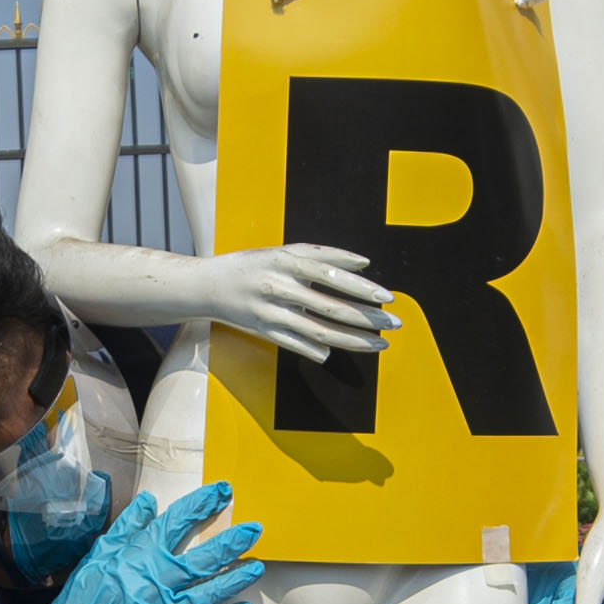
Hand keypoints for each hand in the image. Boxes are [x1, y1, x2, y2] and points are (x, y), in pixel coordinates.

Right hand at [34, 481, 263, 603]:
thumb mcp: (100, 554)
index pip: (178, 522)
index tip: (223, 492)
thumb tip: (149, 501)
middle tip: (254, 530)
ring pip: (212, 593)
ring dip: (237, 579)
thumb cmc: (84, 598)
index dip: (203, 504)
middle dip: (233, 541)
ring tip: (256, 567)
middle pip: (206, 558)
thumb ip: (128, 527)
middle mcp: (160, 582)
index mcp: (142, 556)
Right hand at [205, 245, 392, 361]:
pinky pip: (297, 345)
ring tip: (380, 344)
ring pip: (319, 331)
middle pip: (331, 307)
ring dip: (353, 340)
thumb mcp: (285, 252)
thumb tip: (364, 263)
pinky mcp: (263, 332)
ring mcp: (271, 313)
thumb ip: (323, 255)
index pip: (332, 275)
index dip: (361, 287)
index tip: (387, 297)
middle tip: (394, 323)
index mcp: (286, 261)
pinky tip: (337, 351)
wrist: (209, 285)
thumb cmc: (255, 264)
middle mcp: (279, 287)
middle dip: (366, 318)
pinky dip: (318, 350)